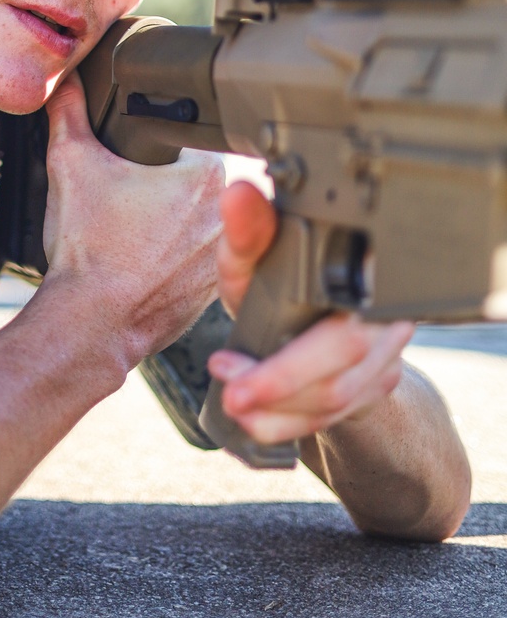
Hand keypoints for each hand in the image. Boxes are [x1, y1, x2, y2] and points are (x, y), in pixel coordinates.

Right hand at [40, 73, 223, 366]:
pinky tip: (145, 262)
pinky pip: (199, 260)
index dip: (158, 147)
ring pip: (201, 221)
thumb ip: (69, 114)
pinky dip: (176, 259)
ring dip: (176, 223)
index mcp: (205, 174)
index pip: (191, 139)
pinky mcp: (215, 290)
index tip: (136, 163)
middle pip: (197, 180)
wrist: (90, 324)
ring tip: (136, 233)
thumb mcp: (70, 165)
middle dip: (167, 185)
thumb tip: (63, 84)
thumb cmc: (89, 252)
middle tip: (130, 199)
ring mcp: (223, 256)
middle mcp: (226, 214)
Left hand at [208, 181, 412, 442]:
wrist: (318, 311)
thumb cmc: (282, 278)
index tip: (226, 362)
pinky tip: (257, 420)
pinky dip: (290, 424)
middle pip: (343, 365)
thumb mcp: (256, 259)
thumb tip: (238, 194)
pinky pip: (339, 413)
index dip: (286, 359)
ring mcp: (390, 350)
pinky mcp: (381, 381)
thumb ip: (247, 232)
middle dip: (277, 387)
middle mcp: (388, 311)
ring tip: (234, 404)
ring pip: (340, 397)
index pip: (339, 319)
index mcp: (363, 268)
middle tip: (229, 395)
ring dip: (279, 411)